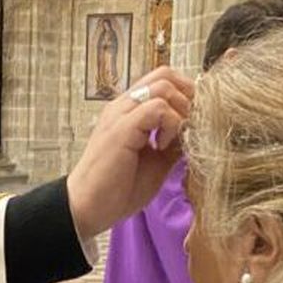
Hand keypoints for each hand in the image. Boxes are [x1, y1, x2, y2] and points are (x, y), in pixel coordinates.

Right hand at [66, 67, 192, 239]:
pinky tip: (164, 146)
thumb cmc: (117, 189)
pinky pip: (157, 108)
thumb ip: (174, 143)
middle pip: (166, 74)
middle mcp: (123, 106)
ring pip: (164, 86)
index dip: (186, 95)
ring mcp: (120, 114)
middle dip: (188, 97)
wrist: (88, 208)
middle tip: (189, 127)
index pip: (163, 81)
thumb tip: (195, 132)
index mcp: (129, 111)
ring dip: (180, 111)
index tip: (193, 122)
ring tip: (175, 139)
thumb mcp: (156, 162)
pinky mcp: (122, 128)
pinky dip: (171, 124)